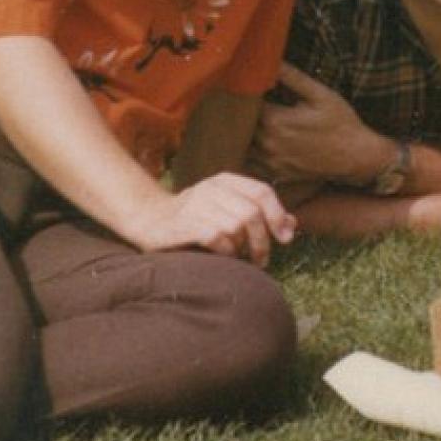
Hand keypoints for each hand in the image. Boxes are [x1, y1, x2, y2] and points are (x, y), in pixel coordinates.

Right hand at [126, 172, 295, 266]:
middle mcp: (212, 188)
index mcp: (225, 181)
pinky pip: (217, 238)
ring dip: (243, 247)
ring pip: (236, 226)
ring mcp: (197, 204)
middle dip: (262, 241)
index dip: (278, 215)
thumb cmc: (195, 217)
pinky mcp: (184, 224)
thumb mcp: (227, 208)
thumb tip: (291, 225)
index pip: (262, 192)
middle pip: (252, 213)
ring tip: (240, 258)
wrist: (149, 219)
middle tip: (262, 260)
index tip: (285, 239)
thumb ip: (259, 213)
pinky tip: (223, 256)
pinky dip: (226, 251)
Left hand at [250, 63, 383, 184]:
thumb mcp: (320, 94)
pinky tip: (257, 141)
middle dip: (241, 112)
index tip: (247, 84)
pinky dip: (249, 152)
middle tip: (244, 100)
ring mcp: (270, 161)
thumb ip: (293, 78)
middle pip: (240, 125)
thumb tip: (272, 60)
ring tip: (249, 121)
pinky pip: (251, 164)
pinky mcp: (276, 173)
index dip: (244, 93)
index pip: (244, 104)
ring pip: (242, 145)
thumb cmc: (341, 122)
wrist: (356, 157)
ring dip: (242, 133)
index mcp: (275, 120)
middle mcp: (267, 143)